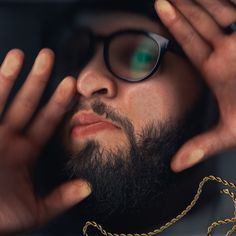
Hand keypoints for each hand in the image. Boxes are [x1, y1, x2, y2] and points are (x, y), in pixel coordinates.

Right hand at [0, 49, 90, 234]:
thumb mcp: (34, 211)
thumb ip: (61, 199)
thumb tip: (88, 187)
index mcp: (26, 151)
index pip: (47, 121)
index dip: (59, 103)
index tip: (72, 85)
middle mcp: (8, 137)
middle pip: (26, 103)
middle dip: (37, 80)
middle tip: (49, 56)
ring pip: (0, 100)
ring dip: (8, 76)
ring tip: (19, 53)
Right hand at [155, 0, 235, 171]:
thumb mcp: (231, 133)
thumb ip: (201, 145)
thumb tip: (174, 165)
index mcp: (215, 69)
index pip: (188, 39)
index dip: (174, 21)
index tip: (161, 5)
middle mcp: (229, 47)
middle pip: (201, 19)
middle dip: (183, 3)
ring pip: (220, 7)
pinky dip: (226, 1)